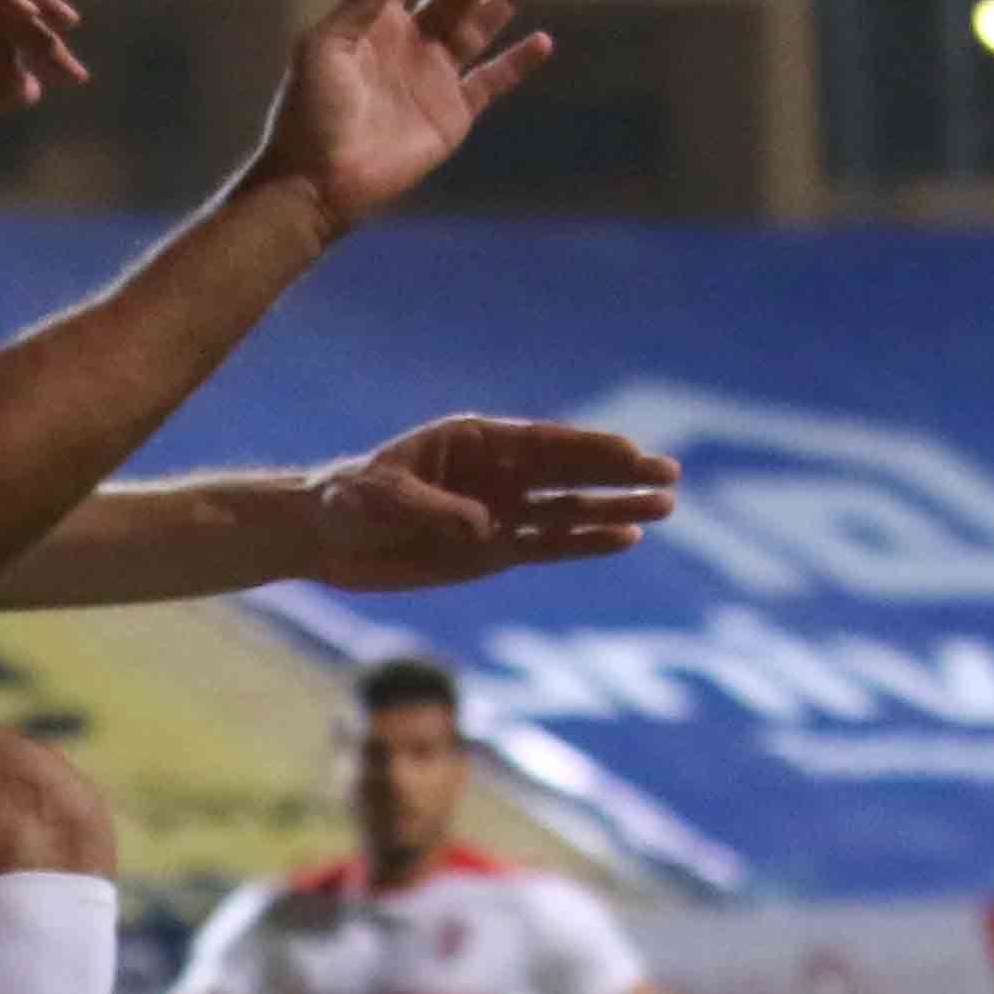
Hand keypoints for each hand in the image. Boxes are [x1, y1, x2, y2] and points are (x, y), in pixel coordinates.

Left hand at [242, 0, 549, 240]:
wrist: (318, 182)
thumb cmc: (309, 113)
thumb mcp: (325, 47)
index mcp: (374, 20)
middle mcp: (408, 41)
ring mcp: (432, 76)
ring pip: (480, 26)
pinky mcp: (451, 114)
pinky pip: (492, 81)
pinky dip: (517, 62)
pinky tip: (542, 40)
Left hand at [290, 416, 677, 590]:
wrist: (324, 538)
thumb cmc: (346, 500)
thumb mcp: (381, 497)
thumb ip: (433, 509)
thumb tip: (486, 528)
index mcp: (475, 442)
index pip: (542, 444)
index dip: (586, 449)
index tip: (628, 452)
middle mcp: (497, 474)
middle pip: (569, 473)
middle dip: (618, 474)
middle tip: (669, 474)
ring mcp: (500, 513)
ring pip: (569, 511)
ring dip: (614, 509)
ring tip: (666, 506)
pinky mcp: (493, 551)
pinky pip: (549, 547)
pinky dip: (585, 544)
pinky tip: (626, 538)